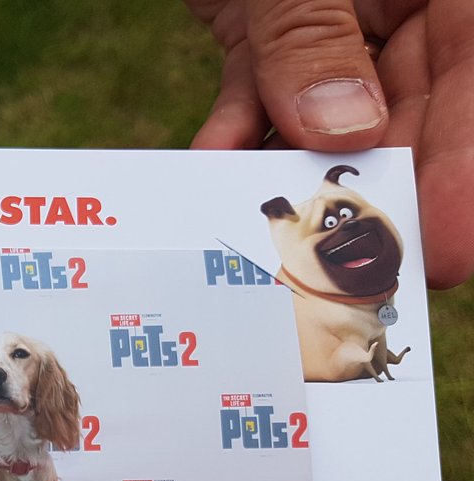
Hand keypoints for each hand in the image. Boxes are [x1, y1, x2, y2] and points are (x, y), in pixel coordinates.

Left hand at [186, 0, 473, 289]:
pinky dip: (234, 135)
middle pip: (403, 118)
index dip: (460, 168)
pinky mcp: (266, 37)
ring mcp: (331, 27)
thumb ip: (314, 35)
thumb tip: (337, 129)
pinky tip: (211, 168)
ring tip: (271, 242)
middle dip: (372, 197)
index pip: (470, 77)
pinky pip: (255, 98)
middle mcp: (394, 11)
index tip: (444, 249)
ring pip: (321, 122)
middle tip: (348, 276)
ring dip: (291, 180)